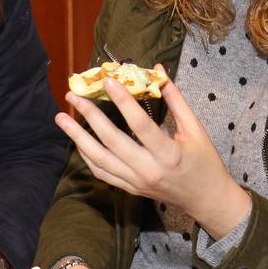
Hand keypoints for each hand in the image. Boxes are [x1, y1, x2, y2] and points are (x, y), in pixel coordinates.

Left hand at [58, 74, 251, 240]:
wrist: (205, 198)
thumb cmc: (204, 160)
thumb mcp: (195, 128)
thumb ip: (176, 100)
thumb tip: (157, 70)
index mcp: (168, 154)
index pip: (140, 125)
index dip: (123, 102)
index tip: (108, 81)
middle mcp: (148, 170)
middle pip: (112, 141)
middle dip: (90, 116)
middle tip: (73, 96)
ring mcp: (136, 182)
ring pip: (99, 159)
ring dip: (78, 137)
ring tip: (62, 118)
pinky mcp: (129, 189)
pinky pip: (101, 173)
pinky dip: (86, 155)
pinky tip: (77, 139)